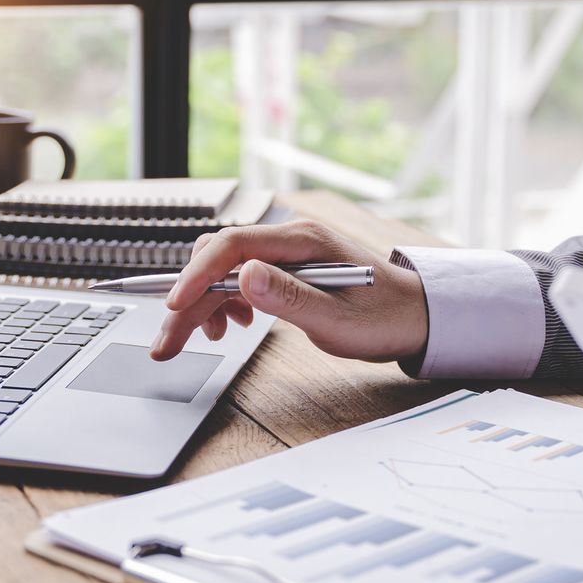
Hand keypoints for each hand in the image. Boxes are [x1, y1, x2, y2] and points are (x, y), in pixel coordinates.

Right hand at [149, 220, 428, 362]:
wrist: (415, 315)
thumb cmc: (385, 318)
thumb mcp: (338, 320)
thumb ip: (289, 298)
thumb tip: (244, 276)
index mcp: (302, 240)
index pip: (232, 246)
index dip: (197, 275)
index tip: (175, 306)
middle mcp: (288, 238)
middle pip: (218, 260)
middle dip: (188, 301)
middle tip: (167, 344)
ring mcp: (285, 252)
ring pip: (222, 270)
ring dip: (202, 303)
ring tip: (204, 338)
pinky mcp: (284, 268)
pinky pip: (238, 277)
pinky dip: (222, 301)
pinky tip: (229, 324)